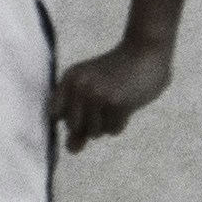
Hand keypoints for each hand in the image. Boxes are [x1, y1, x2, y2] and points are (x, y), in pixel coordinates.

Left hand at [54, 36, 174, 150]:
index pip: (55, 115)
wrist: (146, 51)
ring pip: (95, 132)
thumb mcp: (93, 91)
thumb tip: (71, 150)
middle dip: (91, 123)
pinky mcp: (117, 103)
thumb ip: (79, 120)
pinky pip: (113, 130)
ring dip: (107, 124)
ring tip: (117, 102)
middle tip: (105, 103)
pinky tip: (127, 104)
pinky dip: (121, 123)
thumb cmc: (118, 75)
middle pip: (75, 128)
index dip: (70, 118)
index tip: (85, 108)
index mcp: (69, 78)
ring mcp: (98, 94)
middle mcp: (79, 86)